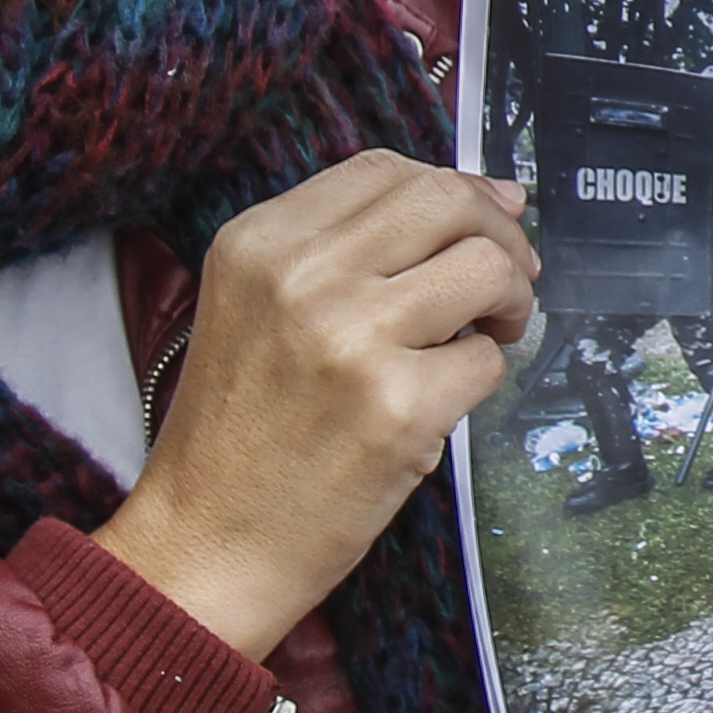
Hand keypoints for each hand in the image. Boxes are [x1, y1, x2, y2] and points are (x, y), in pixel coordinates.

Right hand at [95, 155, 537, 664]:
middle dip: (499, 232)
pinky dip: (484, 376)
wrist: (203, 542)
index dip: (452, 189)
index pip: (385, 170)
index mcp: (259, 242)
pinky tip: (443, 397)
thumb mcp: (260, 307)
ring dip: (509, 300)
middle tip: (505, 279)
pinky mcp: (397, 409)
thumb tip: (492, 197)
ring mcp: (351, 341)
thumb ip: (354, 248)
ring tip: (487, 334)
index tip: (479, 223)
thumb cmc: (240, 433)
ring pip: (487, 268)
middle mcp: (302, 278)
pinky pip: (487, 361)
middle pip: (447, 201)